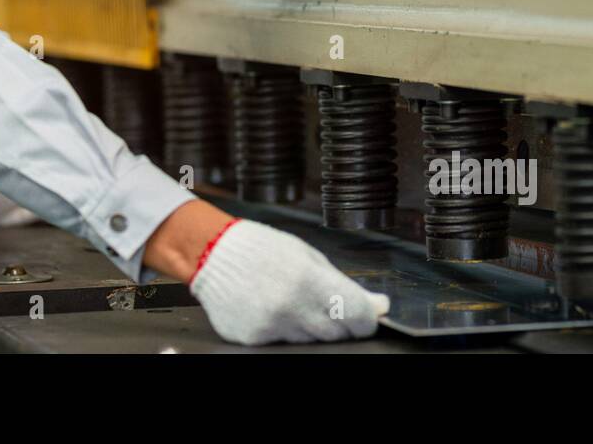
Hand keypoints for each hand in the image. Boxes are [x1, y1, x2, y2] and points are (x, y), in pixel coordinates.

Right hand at [188, 219, 390, 344]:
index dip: (366, 319)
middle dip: (339, 322)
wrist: (213, 253)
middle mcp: (290, 307)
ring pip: (311, 341)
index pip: (357, 316)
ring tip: (292, 300)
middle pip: (337, 333)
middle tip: (323, 303)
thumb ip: (343, 284)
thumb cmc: (261, 249)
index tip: (366, 317)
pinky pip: (284, 343)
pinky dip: (285, 330)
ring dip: (311, 326)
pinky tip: (273, 308)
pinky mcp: (254, 339)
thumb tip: (379, 305)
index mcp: (308, 279)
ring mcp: (271, 326)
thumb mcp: (308, 256)